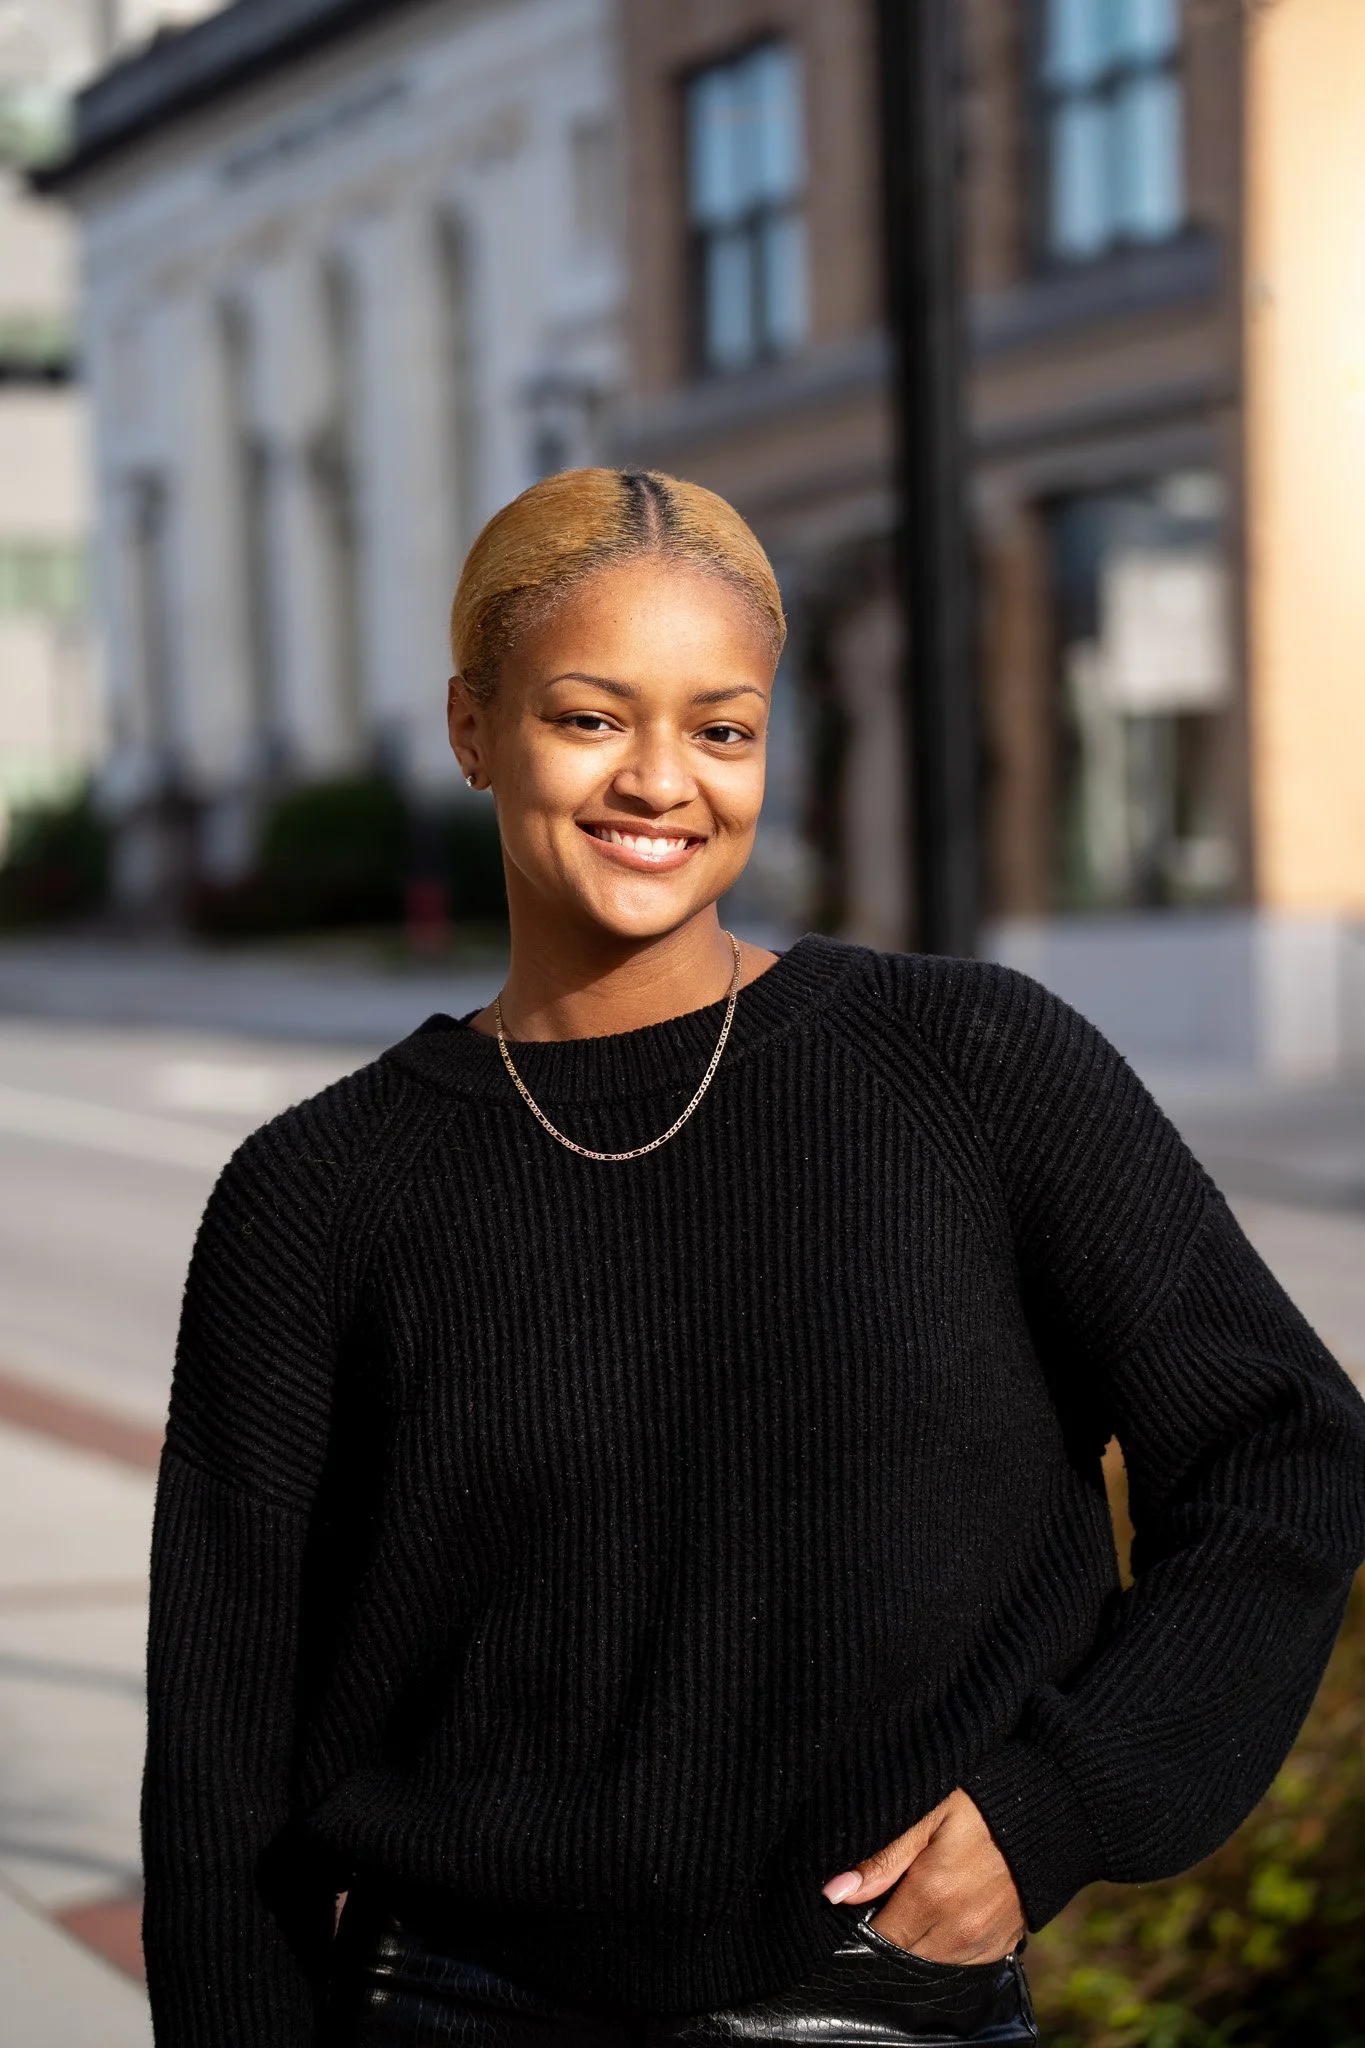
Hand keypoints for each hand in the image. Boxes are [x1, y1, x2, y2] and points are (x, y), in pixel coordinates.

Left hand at [821, 1789, 1024, 1964]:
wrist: (1051, 1809)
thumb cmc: (982, 1800)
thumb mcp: (928, 1811)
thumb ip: (883, 1856)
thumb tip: (834, 1894)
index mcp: (932, 1896)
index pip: (877, 1936)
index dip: (861, 1920)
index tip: (857, 1900)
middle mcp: (959, 1931)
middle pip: (902, 1955)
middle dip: (887, 1931)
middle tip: (887, 1894)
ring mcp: (985, 1943)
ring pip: (931, 1963)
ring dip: (916, 1941)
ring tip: (916, 1900)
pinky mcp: (1005, 1945)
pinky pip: (962, 1963)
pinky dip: (946, 1945)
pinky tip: (944, 1913)